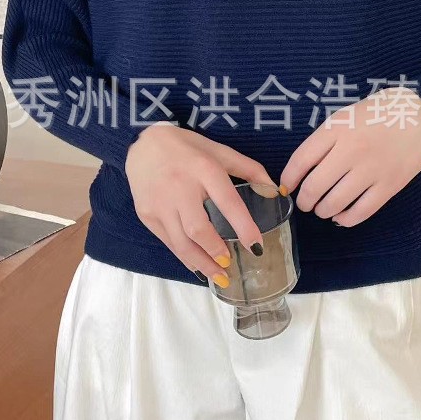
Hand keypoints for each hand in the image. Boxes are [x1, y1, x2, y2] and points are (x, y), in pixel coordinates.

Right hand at [124, 122, 277, 284]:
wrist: (144, 143)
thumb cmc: (188, 148)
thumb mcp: (219, 151)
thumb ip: (249, 169)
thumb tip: (276, 191)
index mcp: (204, 169)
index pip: (227, 201)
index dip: (243, 226)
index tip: (257, 246)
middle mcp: (180, 187)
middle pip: (198, 228)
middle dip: (216, 251)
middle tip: (230, 264)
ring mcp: (160, 203)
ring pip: (181, 242)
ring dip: (201, 262)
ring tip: (219, 276)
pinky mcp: (146, 214)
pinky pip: (168, 242)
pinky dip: (184, 257)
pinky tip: (197, 266)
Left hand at [279, 86, 420, 226]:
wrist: (417, 116)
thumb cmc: (375, 115)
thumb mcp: (344, 118)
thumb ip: (322, 141)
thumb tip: (299, 173)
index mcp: (336, 130)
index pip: (301, 160)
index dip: (289, 179)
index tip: (287, 188)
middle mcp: (351, 151)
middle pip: (314, 187)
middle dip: (304, 201)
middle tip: (306, 203)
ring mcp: (371, 170)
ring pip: (335, 203)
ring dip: (323, 211)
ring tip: (323, 209)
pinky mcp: (389, 185)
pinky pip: (361, 212)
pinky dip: (345, 219)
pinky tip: (341, 217)